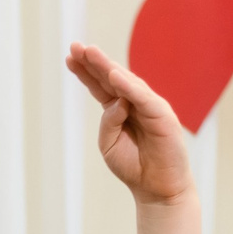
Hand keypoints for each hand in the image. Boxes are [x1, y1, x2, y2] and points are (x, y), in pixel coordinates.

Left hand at [67, 42, 191, 205]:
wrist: (156, 187)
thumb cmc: (133, 165)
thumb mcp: (109, 144)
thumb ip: (108, 122)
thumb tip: (117, 100)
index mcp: (119, 110)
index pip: (99, 86)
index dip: (85, 71)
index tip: (69, 56)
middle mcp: (135, 103)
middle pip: (111, 78)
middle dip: (93, 61)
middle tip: (76, 46)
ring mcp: (150, 107)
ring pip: (127, 83)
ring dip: (108, 67)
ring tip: (91, 53)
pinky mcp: (162, 116)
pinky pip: (144, 98)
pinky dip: (129, 87)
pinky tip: (114, 76)